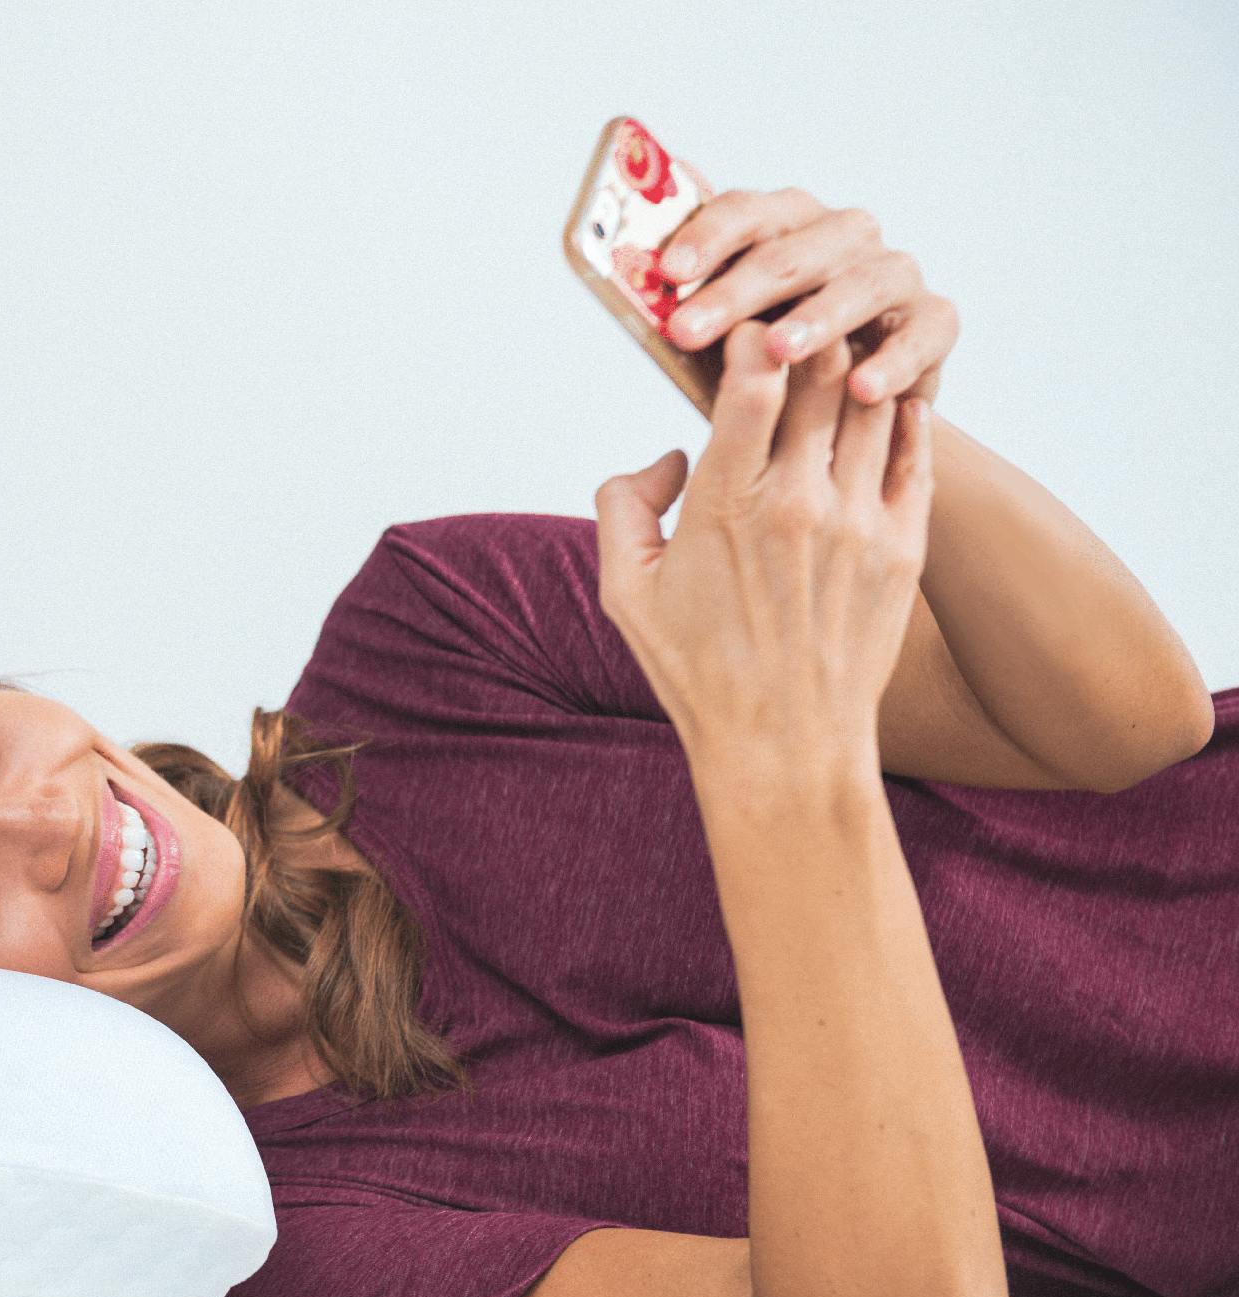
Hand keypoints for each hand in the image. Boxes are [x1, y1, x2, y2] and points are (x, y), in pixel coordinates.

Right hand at [592, 322, 936, 766]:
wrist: (784, 746)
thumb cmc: (698, 670)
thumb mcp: (626, 590)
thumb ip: (624, 505)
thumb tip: (669, 455)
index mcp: (726, 506)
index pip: (750, 380)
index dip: (746, 332)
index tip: (738, 319)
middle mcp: (799, 504)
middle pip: (820, 372)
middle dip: (803, 330)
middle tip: (794, 309)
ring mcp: (860, 523)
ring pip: (871, 401)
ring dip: (855, 361)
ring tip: (841, 337)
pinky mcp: (903, 546)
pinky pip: (913, 451)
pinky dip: (899, 411)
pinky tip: (882, 397)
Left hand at [655, 187, 955, 409]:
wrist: (846, 415)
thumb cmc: (767, 367)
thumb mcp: (719, 340)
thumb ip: (686, 311)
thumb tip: (633, 293)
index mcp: (782, 225)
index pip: (743, 211)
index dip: (704, 237)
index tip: (665, 273)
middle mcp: (842, 236)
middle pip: (791, 250)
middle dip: (736, 291)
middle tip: (688, 331)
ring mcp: (893, 274)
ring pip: (860, 282)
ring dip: (817, 316)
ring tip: (778, 351)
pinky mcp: (936, 320)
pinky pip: (921, 334)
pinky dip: (894, 361)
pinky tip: (862, 389)